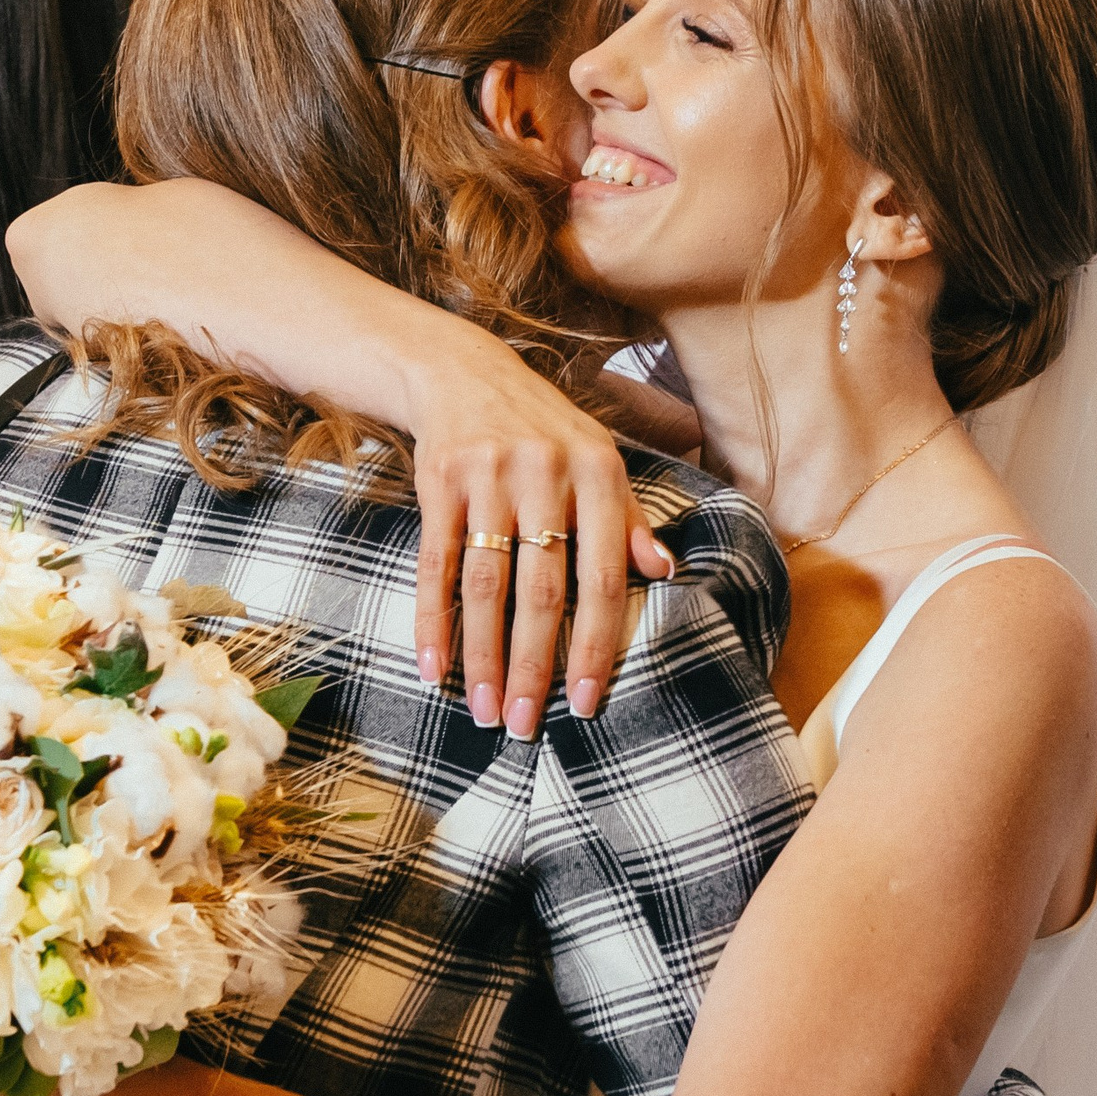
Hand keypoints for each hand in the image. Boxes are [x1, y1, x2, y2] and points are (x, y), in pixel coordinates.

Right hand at [407, 344, 674, 737]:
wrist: (462, 370)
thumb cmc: (542, 428)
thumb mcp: (598, 457)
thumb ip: (628, 516)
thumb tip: (663, 573)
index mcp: (598, 473)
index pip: (602, 576)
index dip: (596, 644)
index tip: (585, 703)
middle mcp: (545, 473)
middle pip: (540, 589)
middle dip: (533, 665)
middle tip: (525, 725)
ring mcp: (488, 476)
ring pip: (486, 584)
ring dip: (483, 655)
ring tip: (484, 710)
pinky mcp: (439, 481)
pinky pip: (435, 564)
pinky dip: (432, 620)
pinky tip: (433, 666)